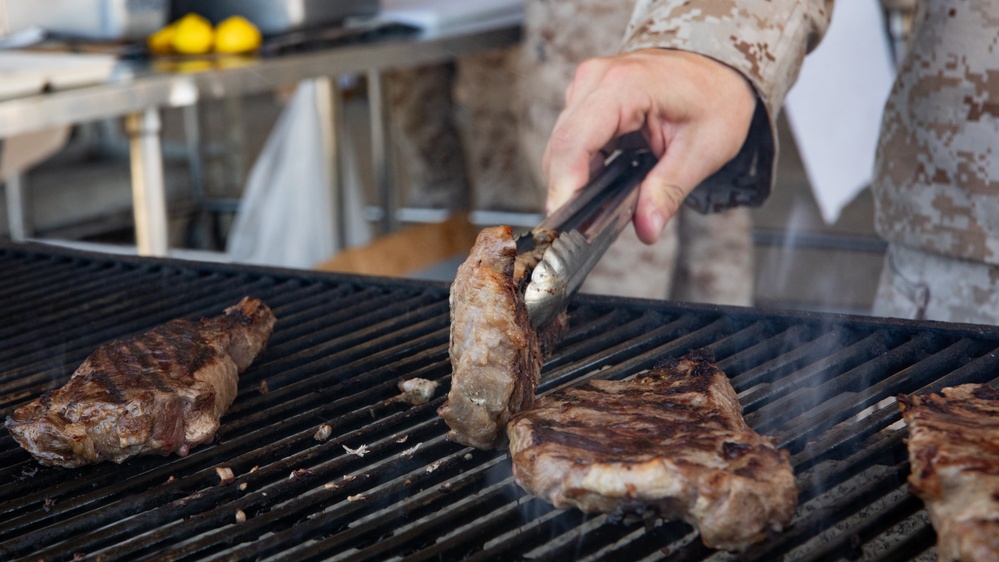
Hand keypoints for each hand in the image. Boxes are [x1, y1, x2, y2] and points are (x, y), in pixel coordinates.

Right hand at [543, 49, 757, 243]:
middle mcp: (597, 79)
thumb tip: (646, 229)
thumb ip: (669, 191)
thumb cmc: (717, 98)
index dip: (564, 186)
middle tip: (590, 229)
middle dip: (569, 191)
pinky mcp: (587, 97)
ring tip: (603, 207)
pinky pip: (571, 139)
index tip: (566, 225)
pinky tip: (604, 182)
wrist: (719, 68)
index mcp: (625, 85)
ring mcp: (588, 85)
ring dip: (575, 180)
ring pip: (561, 146)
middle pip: (561, 147)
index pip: (574, 141)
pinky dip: (582, 167)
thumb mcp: (703, 150)